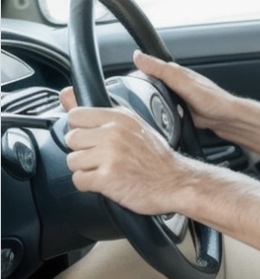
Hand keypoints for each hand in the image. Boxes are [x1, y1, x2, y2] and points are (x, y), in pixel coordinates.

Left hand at [60, 88, 188, 215]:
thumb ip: (97, 111)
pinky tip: (107, 181)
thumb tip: (65, 94)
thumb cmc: (155, 156)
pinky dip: (89, 184)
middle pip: (71, 139)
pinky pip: (79, 180)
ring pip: (72, 161)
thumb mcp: (132, 125)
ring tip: (106, 169)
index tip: (94, 137)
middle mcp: (114, 132)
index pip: (76, 115)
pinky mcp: (107, 177)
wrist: (174, 180)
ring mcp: (110, 154)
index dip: (82, 129)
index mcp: (120, 117)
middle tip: (102, 156)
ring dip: (86, 168)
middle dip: (83, 150)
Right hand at [133, 50, 236, 136]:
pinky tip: (154, 122)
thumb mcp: (183, 83)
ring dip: (148, 106)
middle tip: (127, 102)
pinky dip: (158, 116)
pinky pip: (163, 112)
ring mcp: (178, 98)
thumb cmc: (212, 100)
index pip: (149, 68)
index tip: (121, 81)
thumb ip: (161, 71)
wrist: (228, 120)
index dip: (135, 73)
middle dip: (139, 92)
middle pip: (151, 86)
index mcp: (176, 73)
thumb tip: (139, 56)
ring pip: (156, 100)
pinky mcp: (180, 112)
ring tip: (137, 113)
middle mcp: (176, 84)